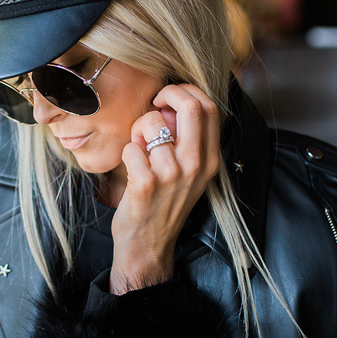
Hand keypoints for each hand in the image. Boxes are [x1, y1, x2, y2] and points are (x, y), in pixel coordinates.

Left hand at [109, 84, 220, 293]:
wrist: (148, 246)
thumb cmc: (164, 204)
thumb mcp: (189, 174)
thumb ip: (187, 141)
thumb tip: (172, 105)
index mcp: (209, 160)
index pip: (210, 108)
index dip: (187, 91)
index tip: (169, 97)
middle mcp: (195, 165)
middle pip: (190, 106)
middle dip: (167, 94)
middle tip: (154, 103)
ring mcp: (172, 175)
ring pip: (150, 123)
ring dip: (137, 131)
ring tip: (139, 152)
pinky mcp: (146, 184)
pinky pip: (130, 147)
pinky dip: (126, 153)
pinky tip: (131, 170)